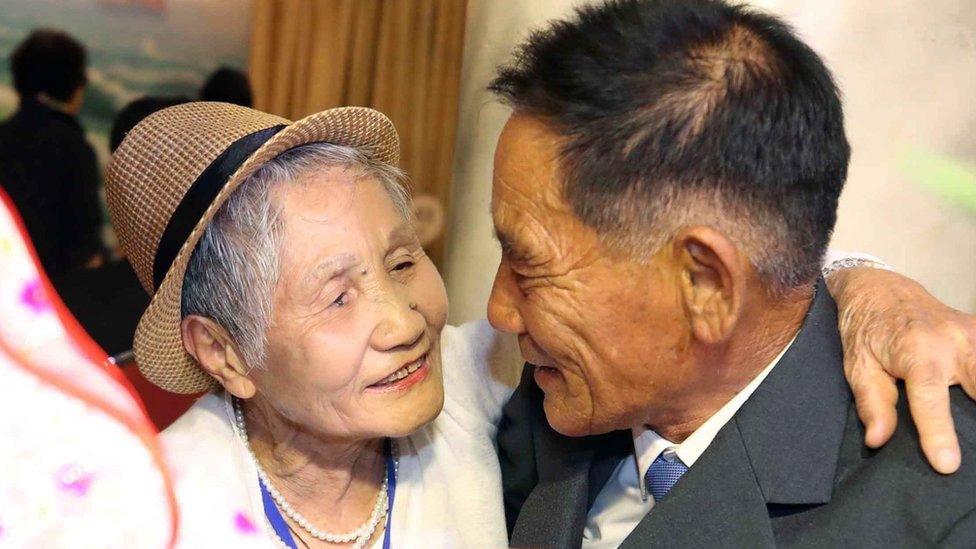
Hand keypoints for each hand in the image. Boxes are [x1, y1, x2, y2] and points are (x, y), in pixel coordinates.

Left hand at [828, 267, 975, 473]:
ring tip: (974, 433)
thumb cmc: (868, 330)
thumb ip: (872, 404)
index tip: (947, 465)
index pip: (931, 398)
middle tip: (972, 454)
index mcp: (917, 351)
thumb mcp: (858, 366)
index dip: (939, 433)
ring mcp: (975, 335)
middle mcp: (953, 341)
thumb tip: (877, 440)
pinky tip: (975, 400)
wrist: (883, 290)